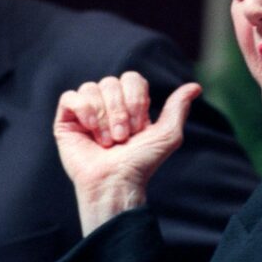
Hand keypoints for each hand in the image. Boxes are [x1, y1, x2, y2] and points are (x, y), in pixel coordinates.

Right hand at [54, 73, 201, 233]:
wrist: (116, 182)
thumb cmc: (141, 163)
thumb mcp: (167, 135)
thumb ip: (178, 108)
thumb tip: (195, 87)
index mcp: (130, 104)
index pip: (131, 79)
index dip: (136, 99)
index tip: (139, 128)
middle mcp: (107, 105)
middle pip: (111, 82)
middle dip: (120, 111)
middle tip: (123, 138)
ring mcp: (86, 112)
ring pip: (91, 87)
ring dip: (103, 116)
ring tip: (108, 141)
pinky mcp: (66, 120)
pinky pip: (70, 97)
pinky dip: (84, 111)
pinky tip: (90, 130)